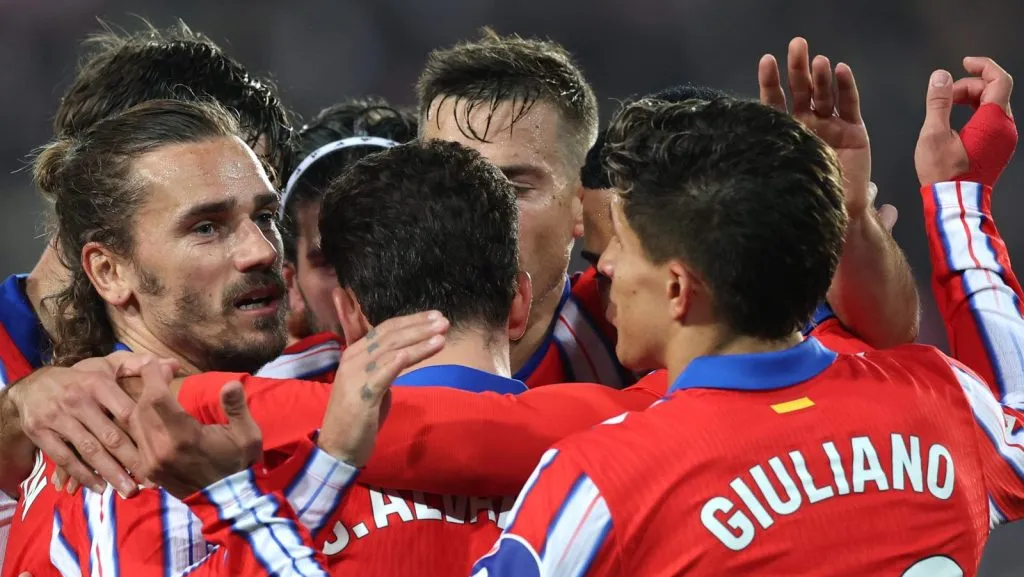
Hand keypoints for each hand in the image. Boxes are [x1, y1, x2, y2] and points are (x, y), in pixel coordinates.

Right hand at [9, 352, 176, 496]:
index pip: (126, 413)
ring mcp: (58, 417)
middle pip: (110, 436)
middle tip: (150, 481)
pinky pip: (64, 458)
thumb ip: (140, 366)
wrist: (32, 384)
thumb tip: (174, 365)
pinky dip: (82, 475)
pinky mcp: (40, 432)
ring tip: (129, 490)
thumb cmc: (82, 378)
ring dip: (111, 473)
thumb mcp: (108, 366)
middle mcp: (78, 400)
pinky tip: (100, 487)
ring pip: (89, 450)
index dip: (144, 434)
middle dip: (132, 461)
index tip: (160, 452)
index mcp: (98, 383)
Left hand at [128, 361, 261, 499]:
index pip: (155, 397)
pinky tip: (152, 414)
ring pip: (133, 421)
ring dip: (142, 401)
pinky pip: (135, 438)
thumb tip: (231, 383)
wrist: (226, 502)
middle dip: (148, 383)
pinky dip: (140, 421)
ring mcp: (150, 461)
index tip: (160, 362)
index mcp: (183, 437)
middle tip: (161, 370)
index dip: (153, 374)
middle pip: (140, 405)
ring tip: (156, 388)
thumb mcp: (248, 435)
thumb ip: (237, 408)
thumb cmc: (238, 464)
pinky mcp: (147, 470)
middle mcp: (160, 449)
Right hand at [318, 310, 448, 466]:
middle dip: (419, 327)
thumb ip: (385, 366)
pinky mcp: (361, 396)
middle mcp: (353, 359)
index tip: (435, 316)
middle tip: (444, 321)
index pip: (385, 329)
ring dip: (417, 342)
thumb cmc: (358, 416)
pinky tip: (410, 354)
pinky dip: (396, 362)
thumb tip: (405, 353)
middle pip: (390, 336)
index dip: (411, 321)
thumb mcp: (373, 383)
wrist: (338, 447)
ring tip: (441, 335)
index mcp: (355, 353)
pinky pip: (381, 375)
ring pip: (390, 352)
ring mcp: (355, 377)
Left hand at [759, 37, 872, 216]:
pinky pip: (850, 104)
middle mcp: (806, 124)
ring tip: (818, 61)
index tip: (767, 61)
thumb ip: (767, 148)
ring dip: (821, 76)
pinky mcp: (854, 131)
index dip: (770, 81)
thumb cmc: (800, 198)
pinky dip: (846, 86)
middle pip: (800, 90)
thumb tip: (738, 127)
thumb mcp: (778, 170)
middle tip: (797, 45)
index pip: (774, 101)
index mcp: (784, 132)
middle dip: (798, 67)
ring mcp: (831, 125)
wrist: (835, 216)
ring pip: (824, 94)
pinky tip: (840, 70)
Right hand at [915, 57, 1016, 186]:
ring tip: (945, 111)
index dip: (982, 66)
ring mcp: (1004, 139)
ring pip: (992, 106)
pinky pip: (991, 121)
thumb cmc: (944, 173)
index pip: (999, 80)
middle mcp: (1005, 128)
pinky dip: (975, 114)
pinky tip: (955, 124)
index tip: (964, 63)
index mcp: (993, 121)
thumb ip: (939, 102)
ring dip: (970, 101)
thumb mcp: (934, 134)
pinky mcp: (998, 148)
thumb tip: (940, 77)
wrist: (955, 203)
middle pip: (994, 92)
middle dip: (968, 87)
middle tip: (944, 97)